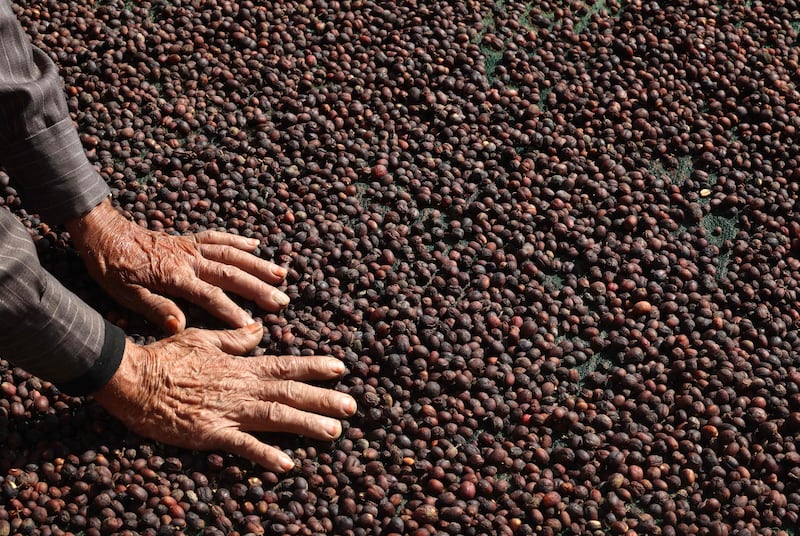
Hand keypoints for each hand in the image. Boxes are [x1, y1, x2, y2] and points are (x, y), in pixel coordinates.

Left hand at [66, 199, 287, 332]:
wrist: (103, 233)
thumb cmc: (113, 268)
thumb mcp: (126, 295)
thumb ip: (156, 308)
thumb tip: (181, 325)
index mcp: (175, 277)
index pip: (211, 297)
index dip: (233, 313)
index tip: (252, 327)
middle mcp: (189, 260)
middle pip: (231, 275)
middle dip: (259, 288)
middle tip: (282, 301)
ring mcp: (191, 247)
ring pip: (232, 254)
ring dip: (258, 264)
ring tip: (281, 275)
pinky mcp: (188, 239)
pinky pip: (218, 236)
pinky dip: (238, 239)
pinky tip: (256, 244)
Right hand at [93, 323, 356, 470]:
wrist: (132, 378)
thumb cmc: (165, 357)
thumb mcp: (203, 339)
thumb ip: (234, 339)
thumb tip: (259, 330)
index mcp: (240, 366)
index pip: (285, 364)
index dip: (314, 367)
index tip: (341, 368)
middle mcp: (241, 387)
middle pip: (290, 392)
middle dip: (323, 399)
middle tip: (352, 406)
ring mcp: (227, 411)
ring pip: (276, 416)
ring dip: (307, 424)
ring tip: (334, 432)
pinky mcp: (209, 432)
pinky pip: (242, 445)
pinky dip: (265, 454)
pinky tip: (286, 463)